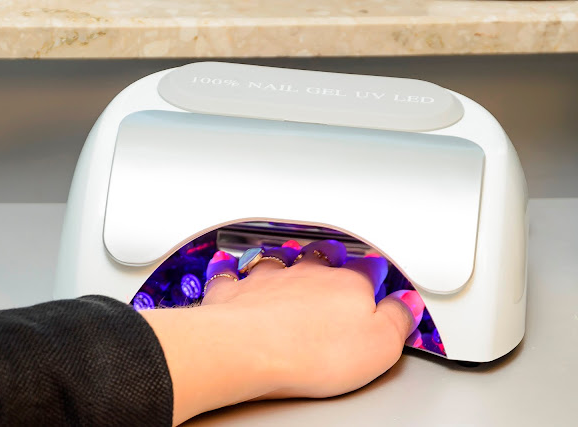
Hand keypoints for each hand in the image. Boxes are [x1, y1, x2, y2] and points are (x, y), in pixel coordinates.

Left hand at [139, 240, 424, 425]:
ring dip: (284, 258)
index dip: (376, 269)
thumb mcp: (380, 346)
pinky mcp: (235, 292)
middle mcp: (307, 274)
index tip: (378, 271)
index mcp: (347, 285)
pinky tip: (229, 268)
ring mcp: (268, 279)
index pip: (368, 269)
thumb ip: (398, 320)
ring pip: (279, 259)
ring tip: (288, 256)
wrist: (251, 349)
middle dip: (329, 257)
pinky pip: (231, 273)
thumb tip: (407, 306)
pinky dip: (231, 270)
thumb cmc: (313, 351)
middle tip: (334, 256)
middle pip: (322, 257)